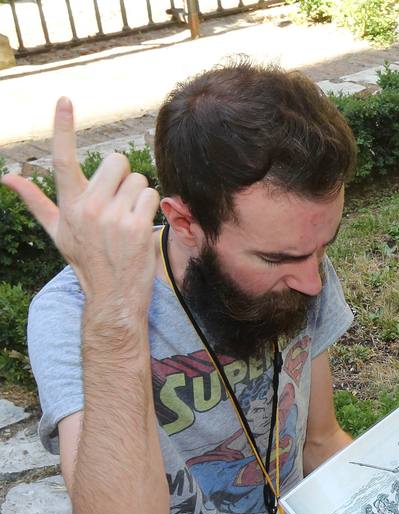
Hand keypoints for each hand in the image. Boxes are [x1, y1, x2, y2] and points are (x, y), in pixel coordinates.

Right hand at [1, 98, 158, 318]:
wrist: (113, 295)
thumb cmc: (86, 259)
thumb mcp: (57, 231)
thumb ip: (35, 201)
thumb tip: (6, 178)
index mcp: (68, 204)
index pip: (62, 159)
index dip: (63, 127)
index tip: (64, 100)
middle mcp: (88, 208)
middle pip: (117, 160)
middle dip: (122, 176)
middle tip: (118, 200)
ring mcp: (113, 217)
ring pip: (138, 179)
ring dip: (138, 194)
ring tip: (128, 219)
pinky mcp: (137, 226)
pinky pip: (152, 196)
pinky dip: (150, 208)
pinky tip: (140, 227)